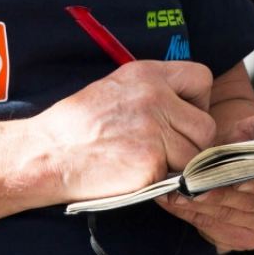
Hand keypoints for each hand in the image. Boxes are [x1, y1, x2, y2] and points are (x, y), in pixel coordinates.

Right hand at [30, 61, 215, 201]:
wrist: (47, 154)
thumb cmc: (77, 126)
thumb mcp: (116, 88)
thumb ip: (153, 91)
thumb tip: (186, 107)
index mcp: (147, 74)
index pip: (201, 78)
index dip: (198, 101)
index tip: (184, 116)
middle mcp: (155, 97)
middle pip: (206, 124)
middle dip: (193, 141)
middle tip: (169, 149)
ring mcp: (154, 131)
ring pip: (196, 154)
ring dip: (180, 164)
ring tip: (150, 161)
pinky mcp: (150, 162)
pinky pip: (176, 176)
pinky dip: (163, 180)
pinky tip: (138, 173)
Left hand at [156, 111, 253, 252]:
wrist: (232, 160)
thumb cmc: (247, 141)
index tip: (239, 180)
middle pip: (253, 203)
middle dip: (221, 194)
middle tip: (194, 184)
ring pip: (231, 218)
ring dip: (202, 206)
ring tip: (178, 191)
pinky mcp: (243, 240)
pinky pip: (215, 229)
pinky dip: (192, 215)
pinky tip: (176, 202)